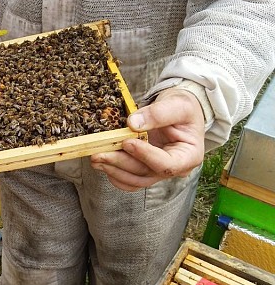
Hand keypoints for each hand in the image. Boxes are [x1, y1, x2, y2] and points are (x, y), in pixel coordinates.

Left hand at [90, 89, 205, 191]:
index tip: (127, 142)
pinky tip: (102, 163)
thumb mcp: (177, 104)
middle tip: (99, 153)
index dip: (145, 155)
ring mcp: (158, 171)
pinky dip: (115, 174)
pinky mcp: (146, 169)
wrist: (178, 110)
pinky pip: (129, 179)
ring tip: (95, 158)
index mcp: (188, 156)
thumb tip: (132, 124)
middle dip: (120, 163)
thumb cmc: (183, 107)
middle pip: (145, 173)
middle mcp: (174, 169)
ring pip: (135, 179)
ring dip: (113, 170)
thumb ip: (158, 113)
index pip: (166, 164)